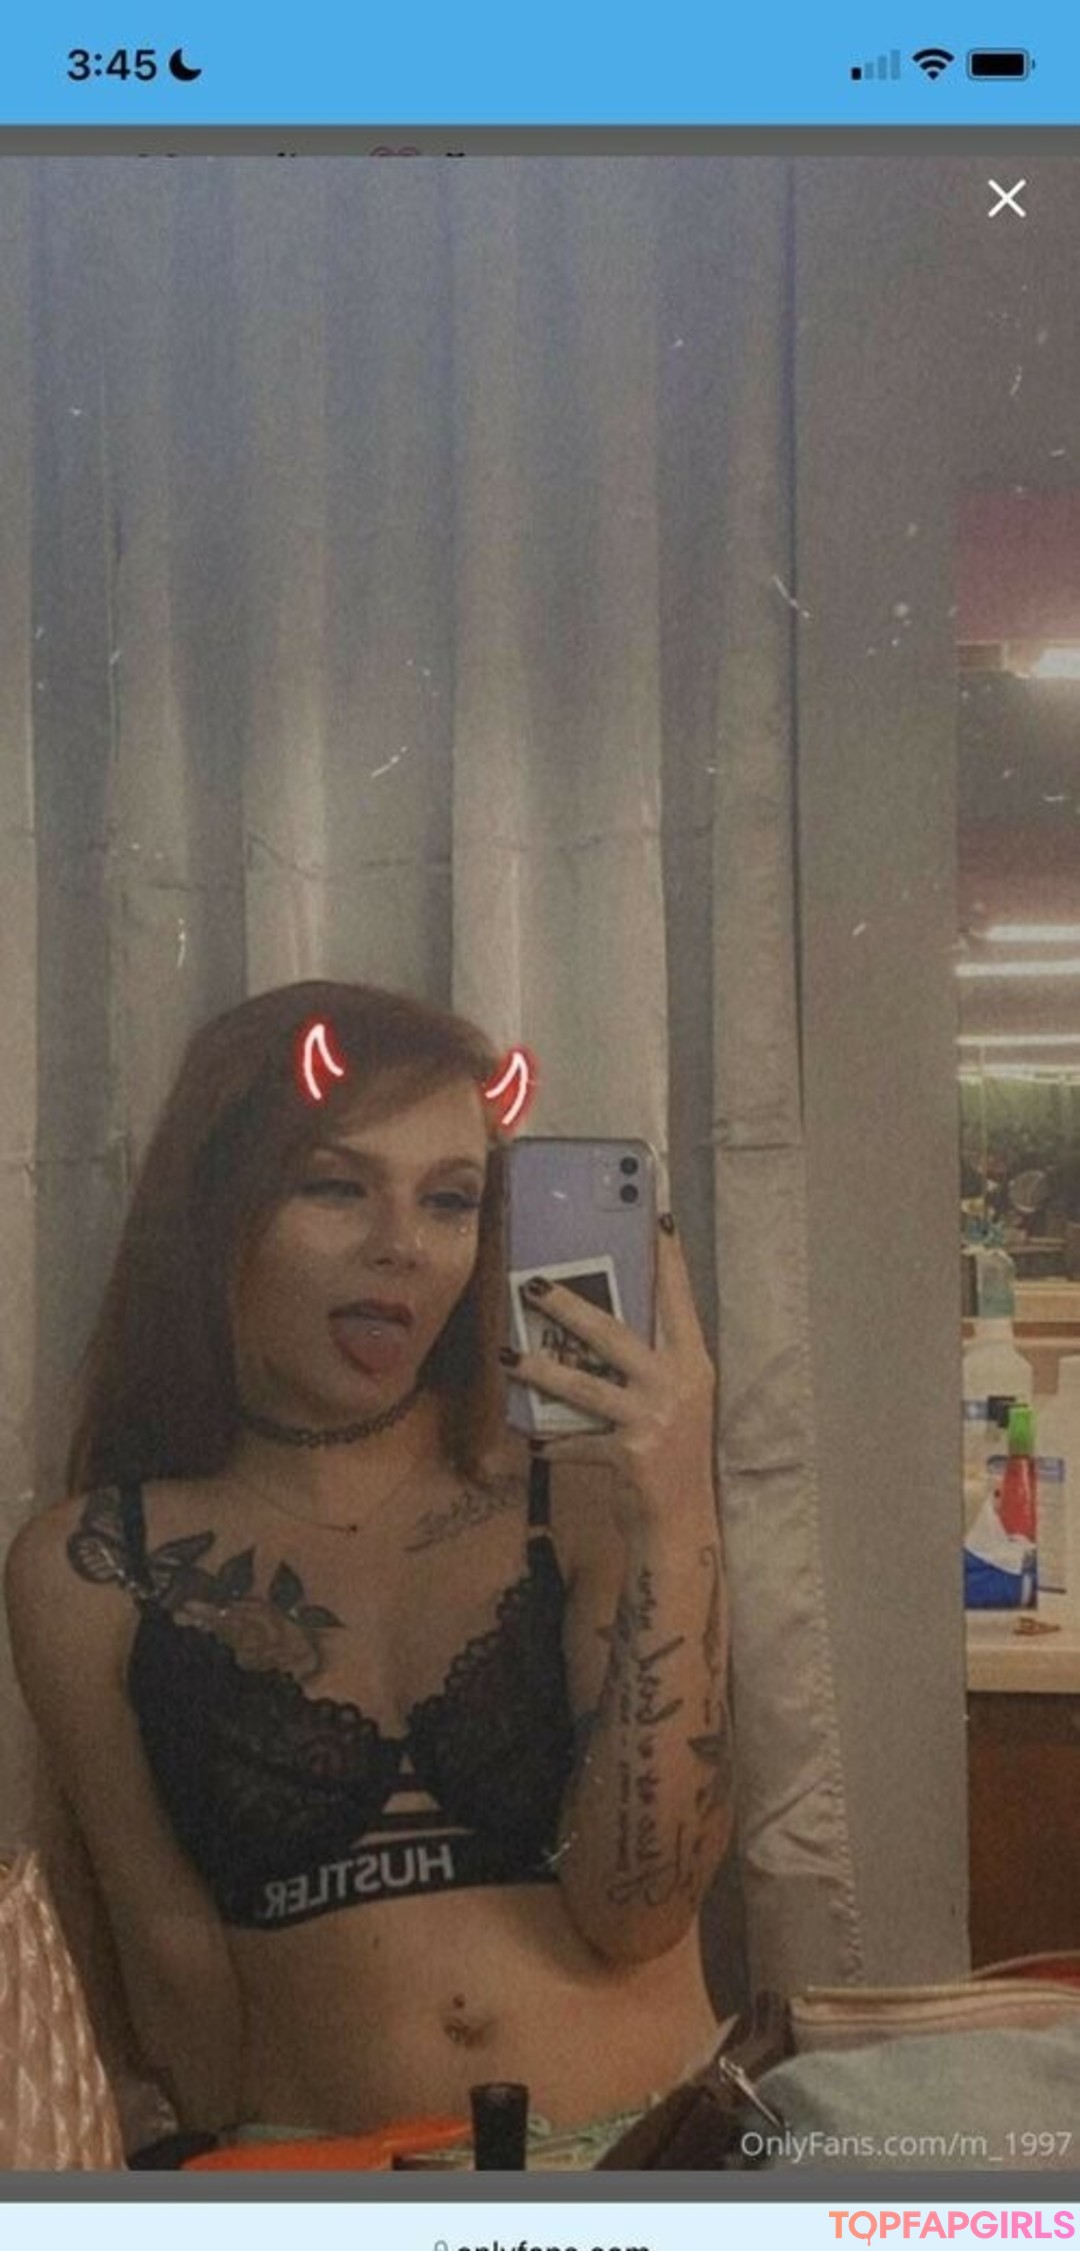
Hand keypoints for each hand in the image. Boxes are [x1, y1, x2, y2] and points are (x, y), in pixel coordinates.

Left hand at [503, 1219, 716, 1505]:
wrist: (681, 1525)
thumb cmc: (671, 1456)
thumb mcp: (674, 1402)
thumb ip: (649, 1365)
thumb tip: (596, 1326)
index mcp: (693, 1365)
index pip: (679, 1300)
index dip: (668, 1259)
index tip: (656, 1217)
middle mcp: (678, 1385)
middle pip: (616, 1334)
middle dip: (570, 1307)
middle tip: (531, 1284)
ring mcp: (655, 1420)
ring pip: (586, 1385)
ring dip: (542, 1370)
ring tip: (508, 1355)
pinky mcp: (631, 1455)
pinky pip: (577, 1442)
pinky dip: (554, 1441)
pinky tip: (534, 1440)